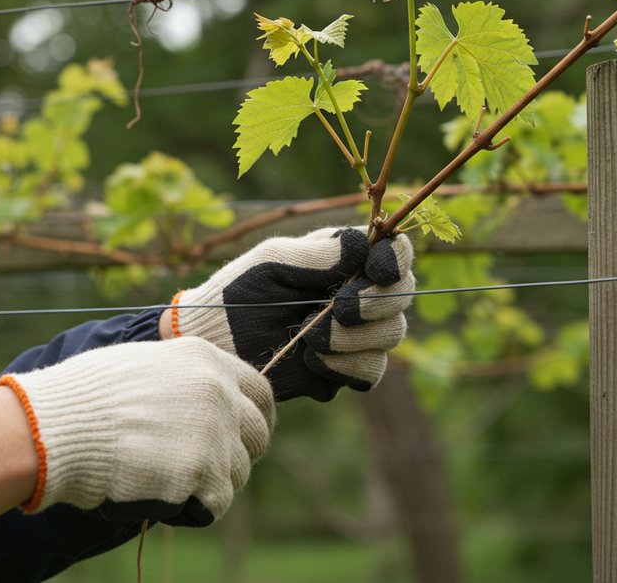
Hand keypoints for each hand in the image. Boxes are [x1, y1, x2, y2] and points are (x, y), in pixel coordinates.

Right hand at [0, 337, 273, 526]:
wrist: (55, 427)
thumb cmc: (85, 399)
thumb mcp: (144, 365)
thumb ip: (183, 379)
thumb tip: (203, 399)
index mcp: (205, 359)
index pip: (260, 391)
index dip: (255, 417)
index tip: (245, 436)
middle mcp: (219, 390)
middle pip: (258, 434)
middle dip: (237, 454)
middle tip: (204, 468)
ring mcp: (214, 430)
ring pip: (238, 472)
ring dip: (209, 483)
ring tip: (165, 478)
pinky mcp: (202, 471)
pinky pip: (216, 502)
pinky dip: (193, 508)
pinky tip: (160, 494)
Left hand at [167, 227, 413, 401]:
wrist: (214, 345)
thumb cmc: (237, 292)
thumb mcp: (271, 261)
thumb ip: (317, 254)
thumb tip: (363, 246)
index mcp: (344, 259)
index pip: (394, 252)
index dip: (396, 260)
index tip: (379, 270)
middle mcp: (358, 294)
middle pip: (402, 295)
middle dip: (376, 303)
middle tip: (340, 309)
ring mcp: (355, 334)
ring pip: (391, 335)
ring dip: (355, 337)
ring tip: (311, 337)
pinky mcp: (344, 369)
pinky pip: (370, 371)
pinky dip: (345, 365)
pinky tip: (311, 359)